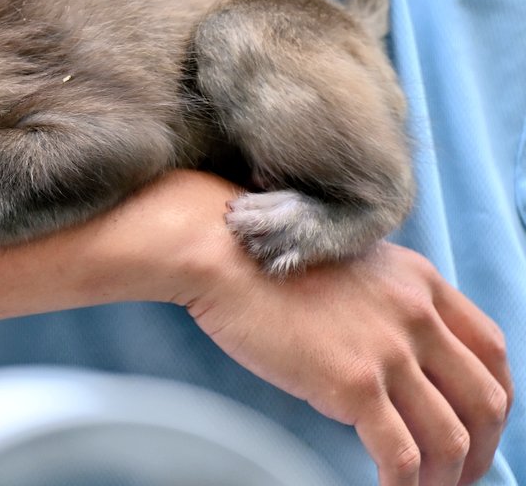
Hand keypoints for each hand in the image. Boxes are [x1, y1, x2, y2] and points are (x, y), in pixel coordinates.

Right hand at [184, 237, 511, 484]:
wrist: (222, 254)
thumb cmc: (266, 261)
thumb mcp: (348, 264)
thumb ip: (384, 302)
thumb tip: (388, 354)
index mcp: (419, 281)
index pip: (490, 347)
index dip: (495, 393)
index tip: (481, 421)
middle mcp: (416, 315)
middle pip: (485, 397)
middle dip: (483, 446)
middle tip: (462, 472)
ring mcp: (388, 351)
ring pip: (451, 436)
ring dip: (447, 475)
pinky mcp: (353, 384)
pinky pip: (400, 454)